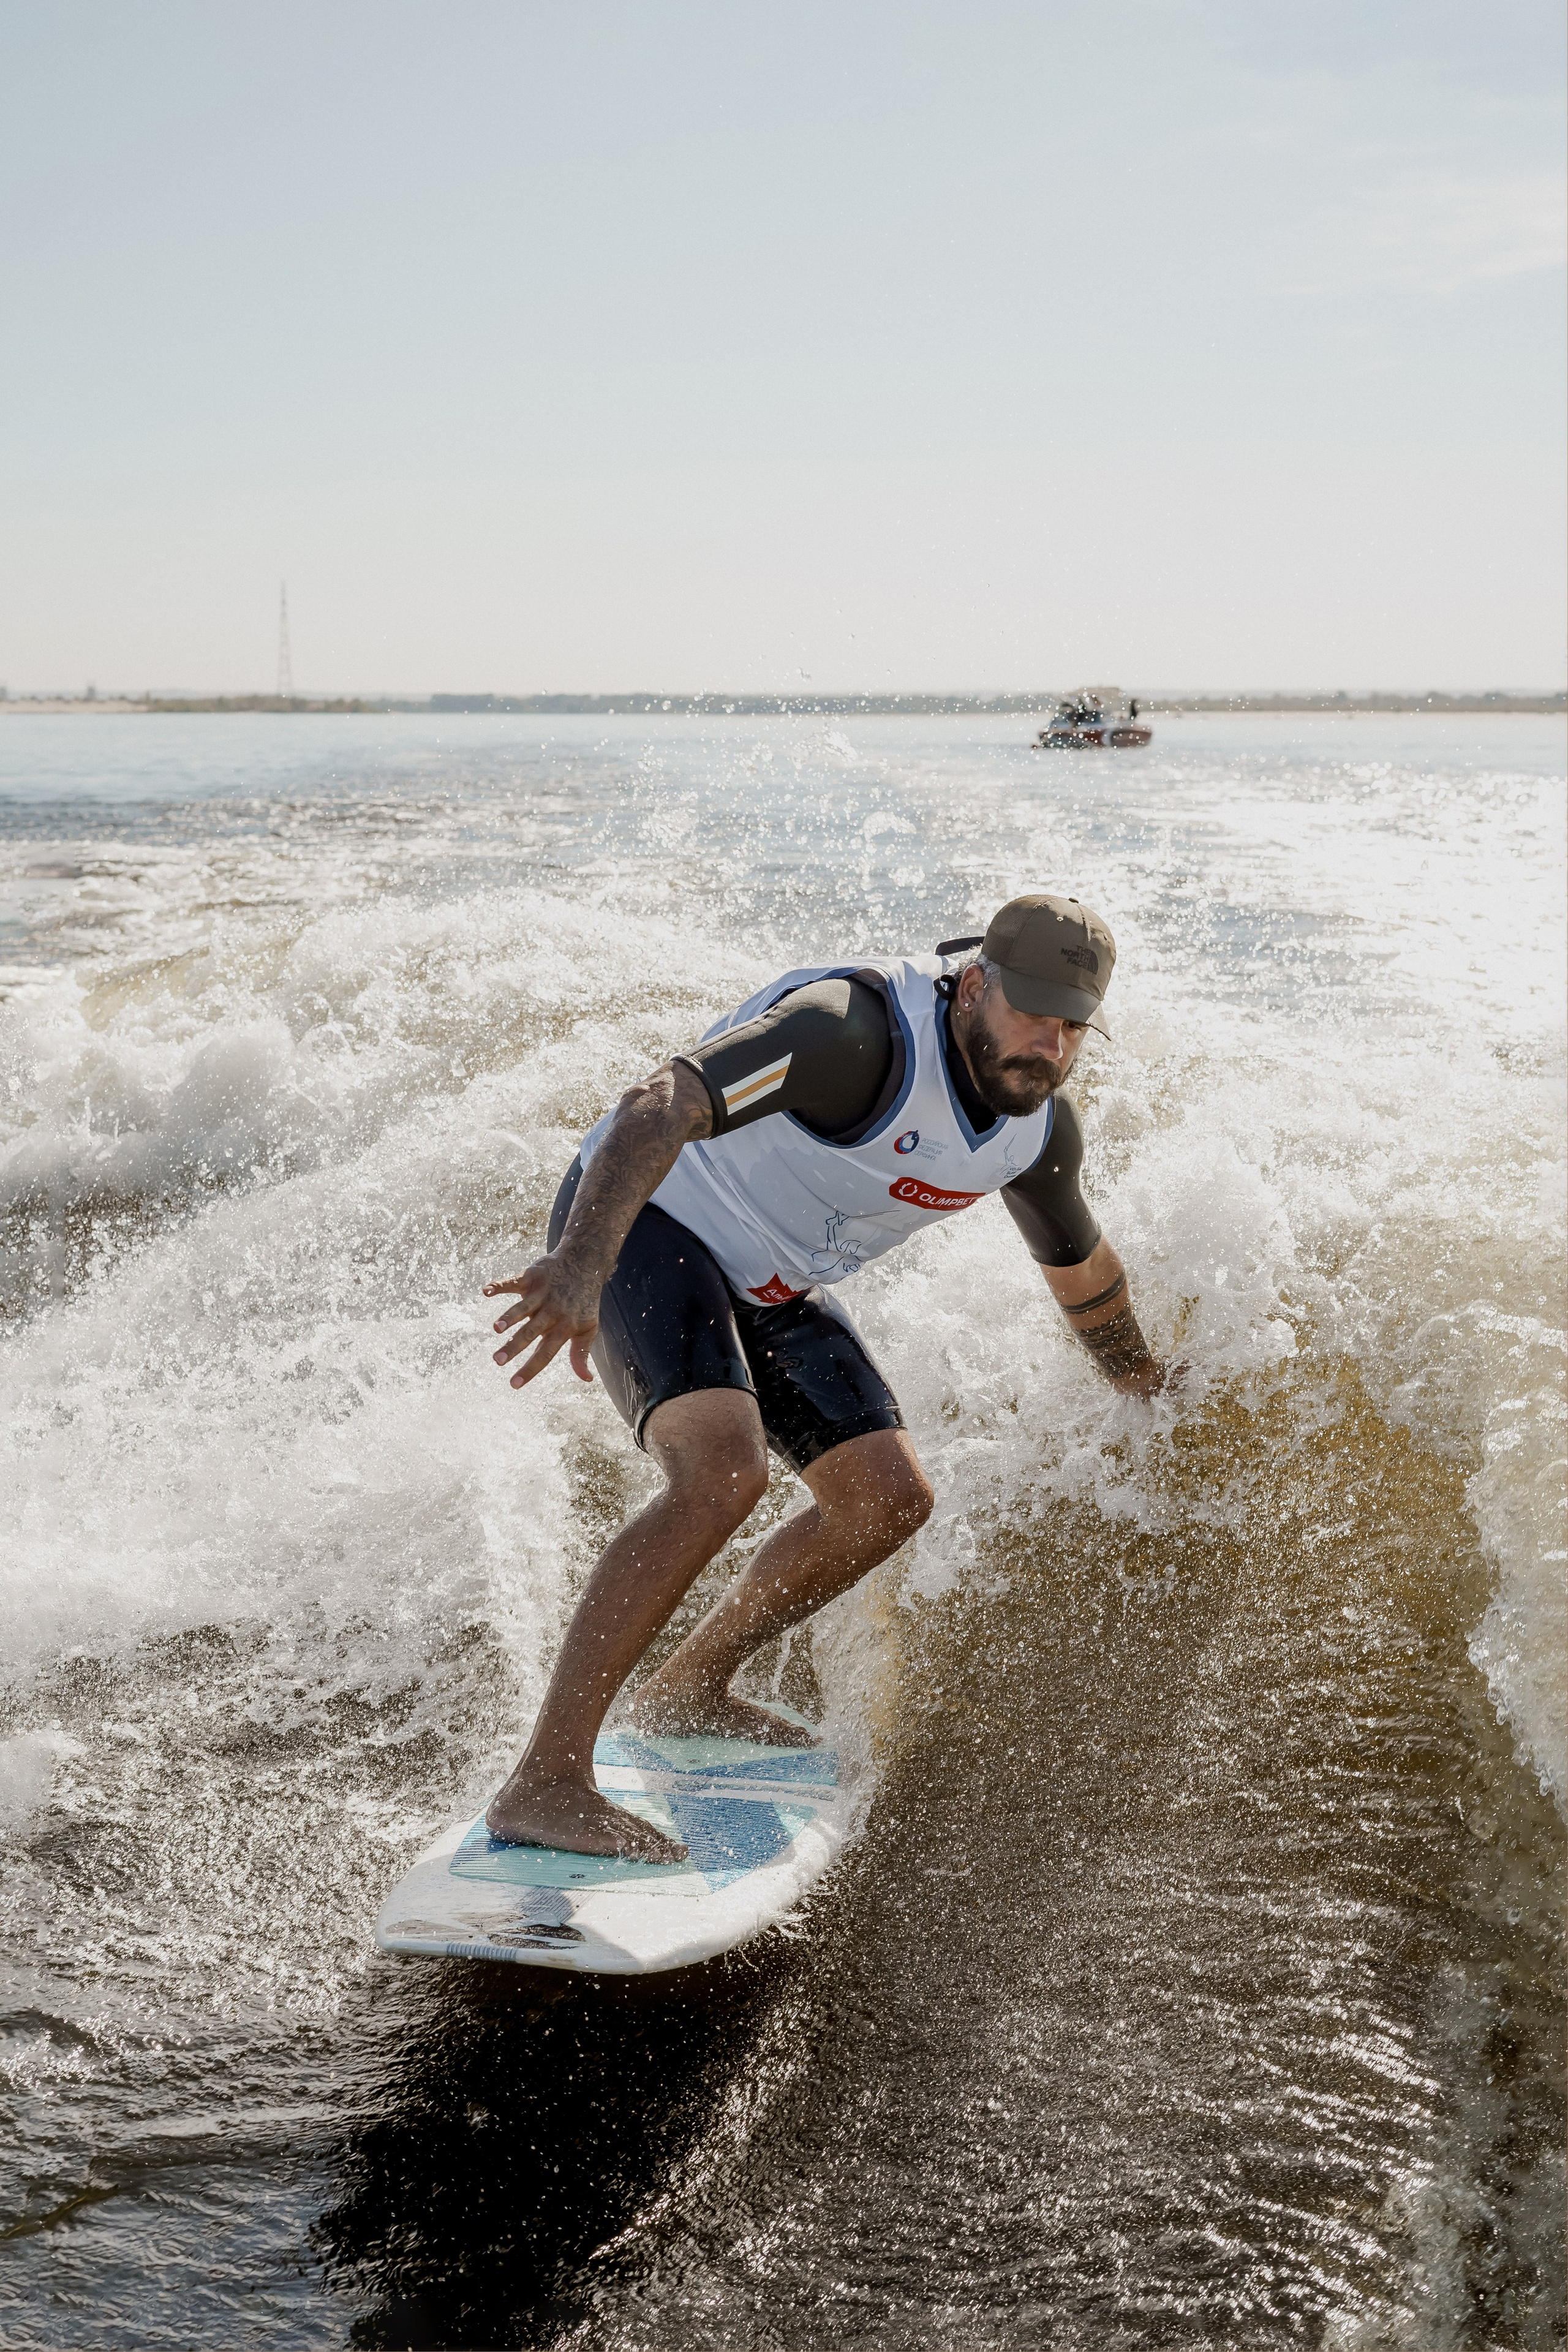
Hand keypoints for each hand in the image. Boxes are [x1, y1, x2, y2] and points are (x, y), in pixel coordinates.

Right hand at [484, 1251, 602, 1389]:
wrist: (585, 1263)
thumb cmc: (583, 1301)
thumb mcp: (588, 1328)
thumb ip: (581, 1353)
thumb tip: (586, 1379)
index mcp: (564, 1328)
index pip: (545, 1353)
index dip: (530, 1369)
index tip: (513, 1384)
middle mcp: (552, 1312)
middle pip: (530, 1332)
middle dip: (514, 1346)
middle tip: (497, 1360)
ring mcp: (541, 1294)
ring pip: (523, 1308)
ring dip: (509, 1317)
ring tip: (496, 1328)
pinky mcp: (532, 1277)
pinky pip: (513, 1282)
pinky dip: (499, 1286)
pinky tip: (485, 1291)